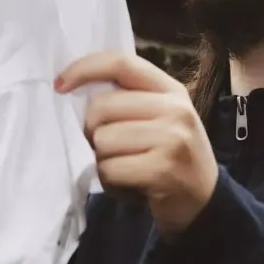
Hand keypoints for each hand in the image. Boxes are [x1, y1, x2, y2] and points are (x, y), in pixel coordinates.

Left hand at [55, 51, 219, 237]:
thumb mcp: (162, 117)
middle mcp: (175, 109)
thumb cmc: (173, 155)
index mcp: (171, 89)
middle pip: (102, 107)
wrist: (204, 200)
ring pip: (102, 140)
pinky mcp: (162, 170)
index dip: (85, 68)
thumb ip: (130, 99)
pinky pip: (110, 170)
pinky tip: (129, 185)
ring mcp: (171, 139)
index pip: (121, 62)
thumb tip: (76, 91)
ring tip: (126, 167)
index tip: (59, 85)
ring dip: (103, 160)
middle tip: (111, 147)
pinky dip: (110, 182)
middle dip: (93, 131)